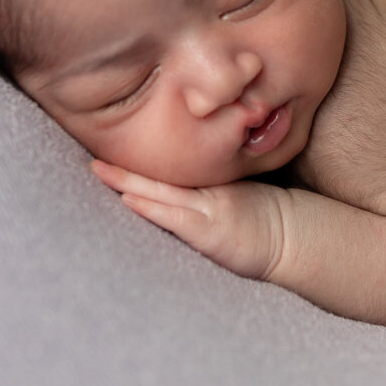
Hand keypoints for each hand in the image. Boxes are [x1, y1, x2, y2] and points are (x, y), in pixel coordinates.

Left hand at [90, 159, 286, 281]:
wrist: (293, 238)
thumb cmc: (266, 218)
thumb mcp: (239, 192)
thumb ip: (211, 184)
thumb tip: (185, 171)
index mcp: (212, 180)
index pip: (171, 167)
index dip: (142, 159)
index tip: (114, 147)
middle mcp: (207, 191)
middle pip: (159, 174)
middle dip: (124, 166)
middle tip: (93, 155)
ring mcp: (208, 209)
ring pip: (161, 191)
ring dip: (127, 182)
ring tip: (99, 170)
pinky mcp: (209, 231)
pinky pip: (174, 216)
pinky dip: (150, 206)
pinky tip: (128, 199)